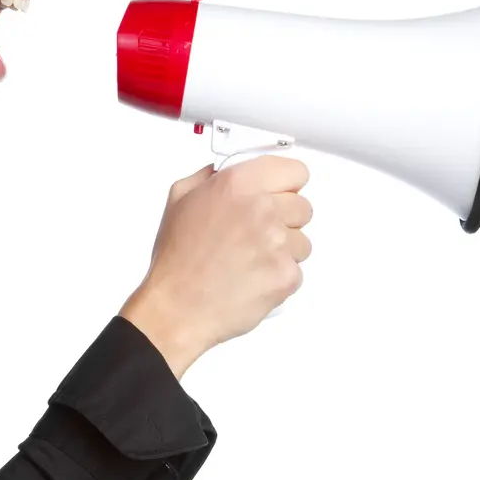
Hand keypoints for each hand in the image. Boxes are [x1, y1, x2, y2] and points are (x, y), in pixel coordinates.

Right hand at [121, 156, 312, 376]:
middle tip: (257, 235)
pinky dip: (279, 278)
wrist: (177, 308)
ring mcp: (278, 243)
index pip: (296, 172)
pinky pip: (297, 271)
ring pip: (303, 241)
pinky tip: (253, 280)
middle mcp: (263, 208)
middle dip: (285, 220)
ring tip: (250, 262)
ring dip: (284, 251)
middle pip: (303, 207)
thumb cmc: (177, 259)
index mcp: (239, 183)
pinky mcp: (286, 275)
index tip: (278, 194)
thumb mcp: (180, 199)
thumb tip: (225, 170)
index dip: (287, 185)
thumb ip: (209, 176)